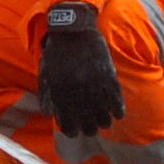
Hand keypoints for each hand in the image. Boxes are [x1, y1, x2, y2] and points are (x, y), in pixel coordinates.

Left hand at [36, 1, 125, 138]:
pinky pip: (116, 100)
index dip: (71, 130)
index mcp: (60, 92)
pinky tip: (118, 115)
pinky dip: (118, 110)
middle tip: (91, 130)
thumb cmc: (57, 52)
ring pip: (103, 115)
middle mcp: (77, 91)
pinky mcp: (108, 76)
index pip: (66, 121)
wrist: (74, 30)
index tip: (74, 132)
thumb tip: (48, 114)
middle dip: (89, 129)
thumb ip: (46, 94)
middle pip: (87, 122)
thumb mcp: (45, 73)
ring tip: (105, 124)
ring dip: (105, 122)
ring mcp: (94, 84)